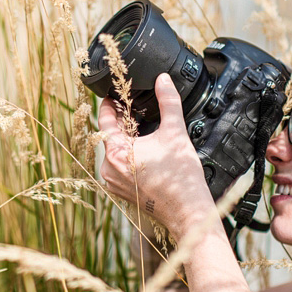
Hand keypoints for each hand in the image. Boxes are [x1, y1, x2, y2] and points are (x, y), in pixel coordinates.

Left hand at [98, 73, 214, 236]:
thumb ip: (168, 102)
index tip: (112, 95)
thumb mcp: (175, 133)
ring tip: (140, 130)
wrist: (186, 210)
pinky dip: (127, 156)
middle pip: (109, 136)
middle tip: (133, 109)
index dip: (108, 104)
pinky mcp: (120, 191)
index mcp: (116, 152)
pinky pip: (118, 167)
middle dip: (121, 121)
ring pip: (114, 152)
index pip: (104, 120)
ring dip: (125, 139)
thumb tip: (163, 81)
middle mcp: (109, 169)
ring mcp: (113, 182)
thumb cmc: (180, 178)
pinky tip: (143, 152)